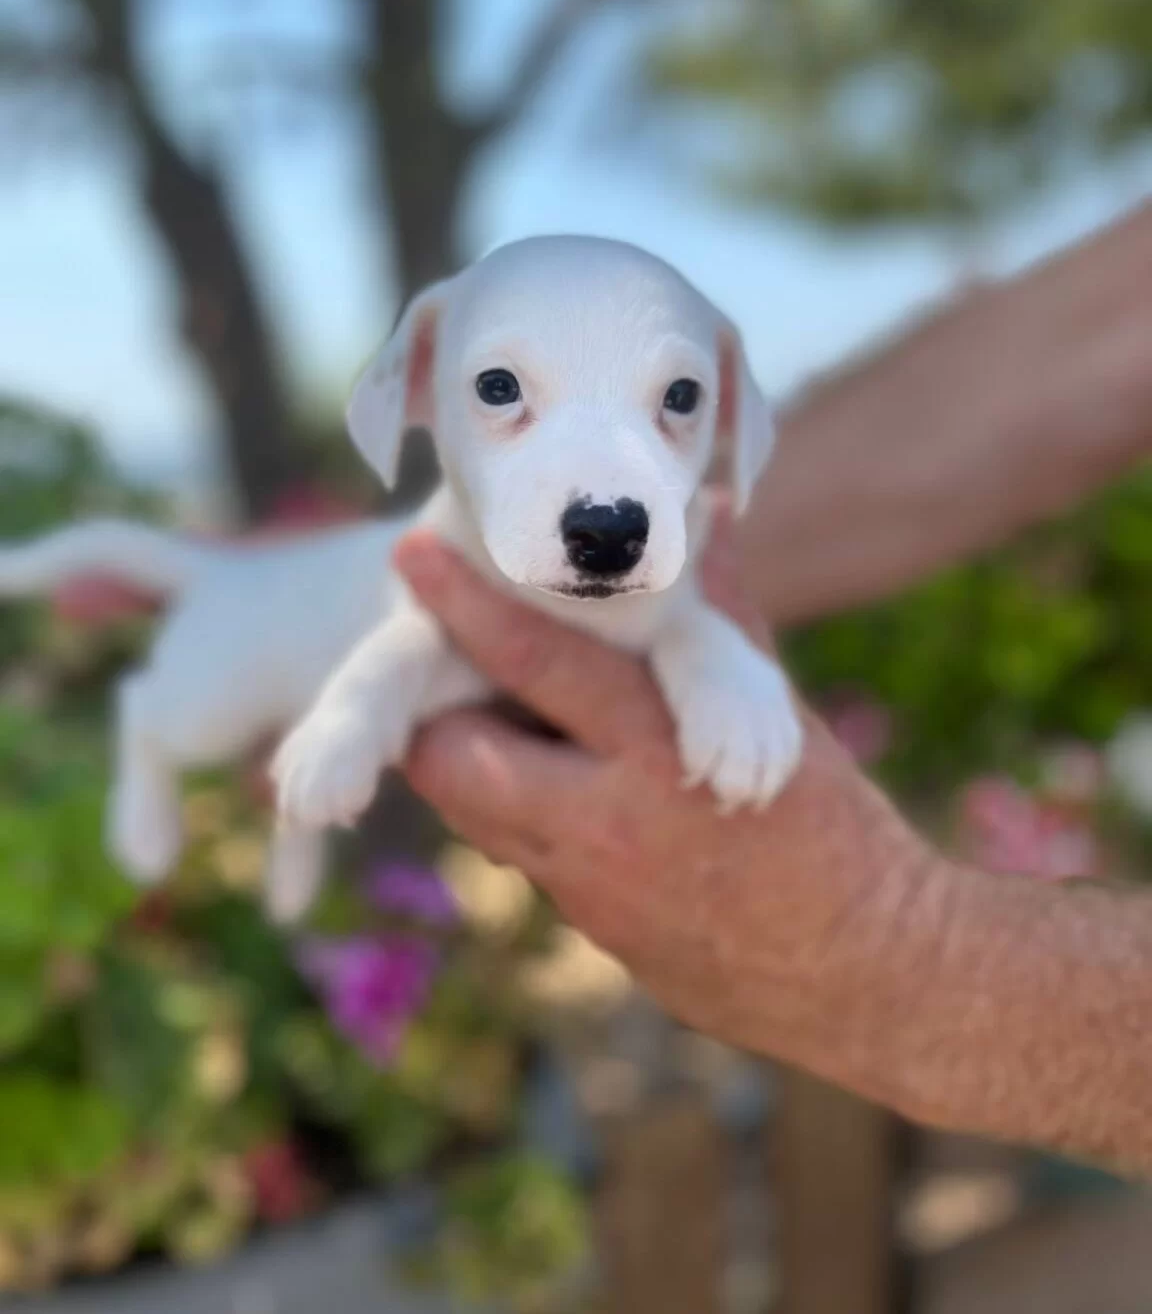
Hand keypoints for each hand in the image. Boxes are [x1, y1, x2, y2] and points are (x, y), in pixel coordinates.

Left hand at [393, 515, 939, 1066]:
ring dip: (473, 770)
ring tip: (508, 727)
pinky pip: (523, 863)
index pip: (535, 663)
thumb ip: (721, 619)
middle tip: (450, 677)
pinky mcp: (589, 934)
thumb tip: (710, 517)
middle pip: (453, 762)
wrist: (862, 968)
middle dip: (432, 720)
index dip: (465, 606)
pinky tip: (566, 795)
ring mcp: (586, 889)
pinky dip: (524, 821)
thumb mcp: (776, 715)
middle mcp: (603, 823)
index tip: (413, 556)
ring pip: (474, 820)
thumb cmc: (831, 828)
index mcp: (657, 749)